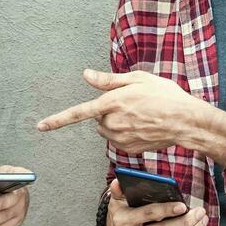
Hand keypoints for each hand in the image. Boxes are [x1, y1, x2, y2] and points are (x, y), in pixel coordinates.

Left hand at [37, 69, 208, 152]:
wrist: (185, 121)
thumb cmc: (164, 96)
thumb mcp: (137, 79)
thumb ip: (108, 81)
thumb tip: (85, 76)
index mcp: (111, 103)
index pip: (77, 112)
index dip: (57, 120)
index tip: (40, 126)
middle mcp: (112, 123)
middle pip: (98, 119)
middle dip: (109, 112)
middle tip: (133, 104)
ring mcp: (120, 139)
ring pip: (107, 130)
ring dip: (117, 123)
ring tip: (141, 115)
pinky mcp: (128, 149)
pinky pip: (118, 141)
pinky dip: (126, 134)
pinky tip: (143, 127)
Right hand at [104, 180, 207, 225]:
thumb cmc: (121, 214)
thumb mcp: (117, 201)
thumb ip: (118, 190)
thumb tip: (119, 180)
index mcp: (123, 221)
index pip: (148, 214)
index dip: (167, 210)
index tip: (183, 205)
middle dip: (186, 222)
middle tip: (200, 212)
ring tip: (203, 221)